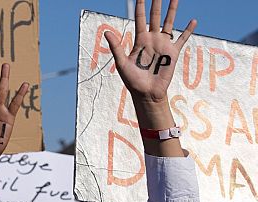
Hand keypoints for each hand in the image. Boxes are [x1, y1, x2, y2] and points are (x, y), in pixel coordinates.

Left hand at [104, 0, 194, 155]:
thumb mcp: (122, 63)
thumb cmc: (132, 80)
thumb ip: (116, 47)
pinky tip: (193, 21)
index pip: (140, 18)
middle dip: (157, 3)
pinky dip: (188, 30)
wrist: (146, 93)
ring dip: (172, 11)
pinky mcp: (173, 53)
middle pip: (155, 17)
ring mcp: (163, 45)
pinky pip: (182, 39)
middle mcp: (152, 39)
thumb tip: (106, 32)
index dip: (140, 6)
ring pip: (169, 23)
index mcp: (139, 40)